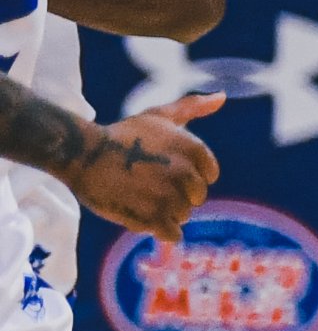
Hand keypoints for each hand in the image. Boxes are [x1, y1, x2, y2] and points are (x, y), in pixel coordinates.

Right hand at [71, 95, 219, 232]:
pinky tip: (140, 214)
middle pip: (196, 197)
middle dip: (176, 194)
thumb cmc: (123, 136)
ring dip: (163, 211)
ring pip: (182, 216)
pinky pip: (172, 233)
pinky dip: (158, 229)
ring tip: (138, 195)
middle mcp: (186, 173)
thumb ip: (192, 107)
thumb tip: (222, 97)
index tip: (164, 169)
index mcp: (193, 150)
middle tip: (147, 183)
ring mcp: (170, 196)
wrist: (83, 155)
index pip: (210, 175)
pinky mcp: (152, 217)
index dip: (188, 175)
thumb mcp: (159, 116)